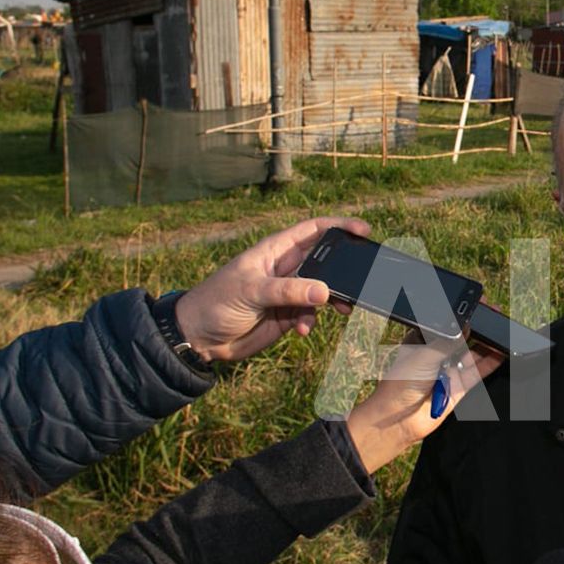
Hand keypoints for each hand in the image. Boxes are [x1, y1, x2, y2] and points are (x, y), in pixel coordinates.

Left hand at [174, 217, 369, 361]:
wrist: (199, 337)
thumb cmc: (216, 302)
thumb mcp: (251, 291)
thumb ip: (288, 291)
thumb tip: (325, 292)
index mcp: (275, 251)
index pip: (312, 231)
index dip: (338, 226)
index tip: (363, 230)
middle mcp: (285, 268)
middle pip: (325, 261)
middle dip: (344, 268)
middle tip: (363, 276)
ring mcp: (288, 292)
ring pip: (322, 290)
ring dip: (334, 299)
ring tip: (344, 309)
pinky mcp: (288, 315)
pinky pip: (311, 314)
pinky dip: (312, 322)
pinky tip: (301, 331)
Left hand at [346, 329, 504, 472]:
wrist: (399, 421)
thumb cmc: (399, 386)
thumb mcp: (422, 356)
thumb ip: (446, 342)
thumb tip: (465, 325)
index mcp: (421, 341)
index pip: (444, 323)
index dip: (458, 314)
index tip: (474, 304)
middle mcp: (437, 354)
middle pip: (461, 337)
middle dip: (477, 326)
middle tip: (492, 315)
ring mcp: (449, 370)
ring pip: (473, 353)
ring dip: (487, 343)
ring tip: (501, 331)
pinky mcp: (460, 385)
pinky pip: (479, 370)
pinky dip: (491, 361)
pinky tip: (501, 351)